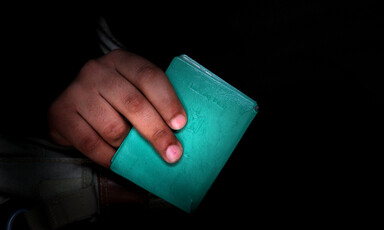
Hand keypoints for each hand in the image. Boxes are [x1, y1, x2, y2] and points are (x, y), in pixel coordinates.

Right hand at [48, 50, 186, 167]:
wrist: (72, 101)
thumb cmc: (112, 97)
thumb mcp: (132, 88)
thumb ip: (152, 102)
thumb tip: (177, 134)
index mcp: (122, 60)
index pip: (149, 76)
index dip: (167, 101)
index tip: (180, 124)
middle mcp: (97, 71)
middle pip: (134, 104)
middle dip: (157, 133)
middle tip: (172, 153)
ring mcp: (77, 91)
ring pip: (113, 128)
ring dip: (129, 147)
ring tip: (137, 153)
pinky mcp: (61, 114)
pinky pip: (91, 144)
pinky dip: (109, 158)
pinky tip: (119, 161)